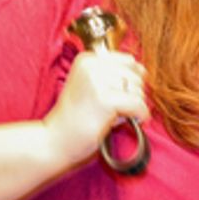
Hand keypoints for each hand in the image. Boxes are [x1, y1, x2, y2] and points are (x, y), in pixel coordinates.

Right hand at [42, 50, 148, 167]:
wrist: (56, 140)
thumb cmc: (76, 117)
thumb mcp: (90, 86)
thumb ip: (113, 75)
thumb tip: (143, 71)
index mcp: (87, 59)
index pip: (128, 61)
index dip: (132, 79)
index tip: (124, 94)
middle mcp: (92, 65)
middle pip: (135, 75)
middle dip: (133, 94)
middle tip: (118, 110)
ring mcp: (97, 81)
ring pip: (138, 90)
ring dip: (135, 106)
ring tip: (116, 116)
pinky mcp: (105, 99)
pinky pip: (138, 104)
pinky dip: (140, 115)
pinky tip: (130, 121)